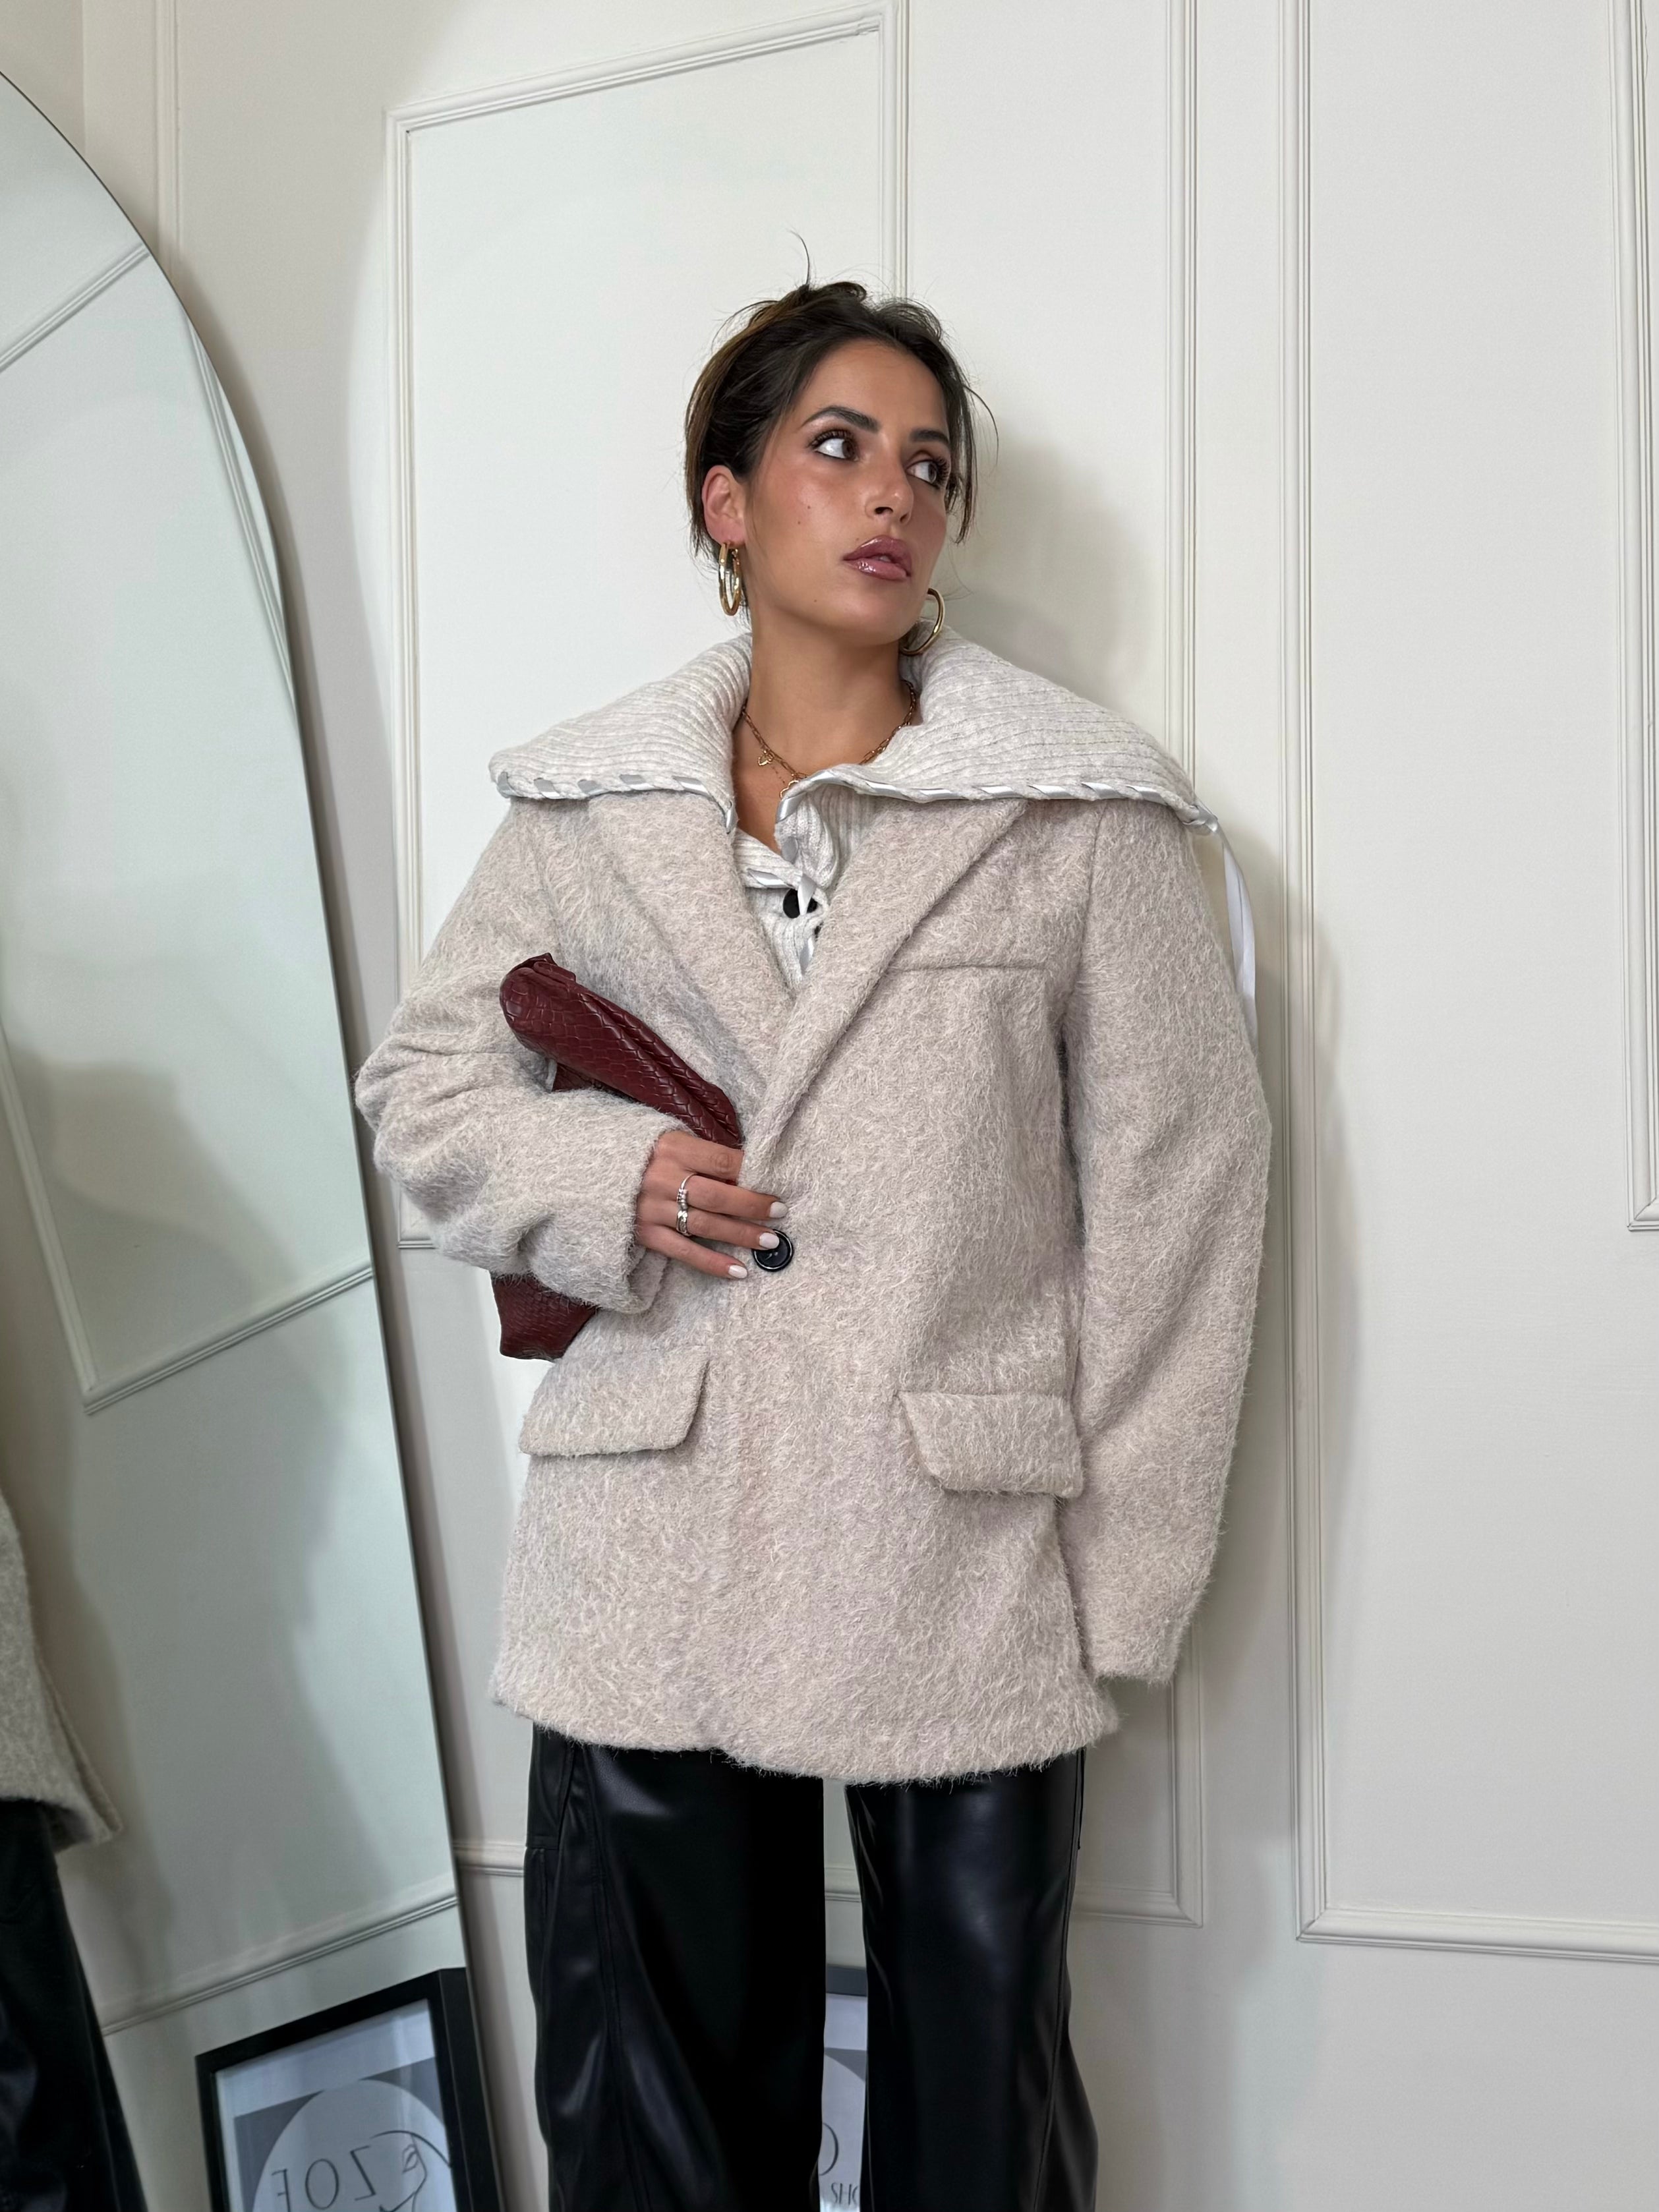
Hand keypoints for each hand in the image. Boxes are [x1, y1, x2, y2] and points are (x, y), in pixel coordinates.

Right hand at [634, 1128, 785, 1278]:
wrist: (593, 1175)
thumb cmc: (646, 1156)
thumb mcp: (672, 1142)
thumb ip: (704, 1155)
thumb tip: (748, 1174)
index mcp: (672, 1148)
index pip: (722, 1161)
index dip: (751, 1172)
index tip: (774, 1182)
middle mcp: (662, 1178)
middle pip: (718, 1196)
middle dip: (753, 1206)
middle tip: (780, 1213)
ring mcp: (653, 1209)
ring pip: (706, 1225)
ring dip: (742, 1235)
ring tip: (770, 1241)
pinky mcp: (646, 1234)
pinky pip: (685, 1252)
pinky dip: (713, 1263)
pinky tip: (739, 1271)